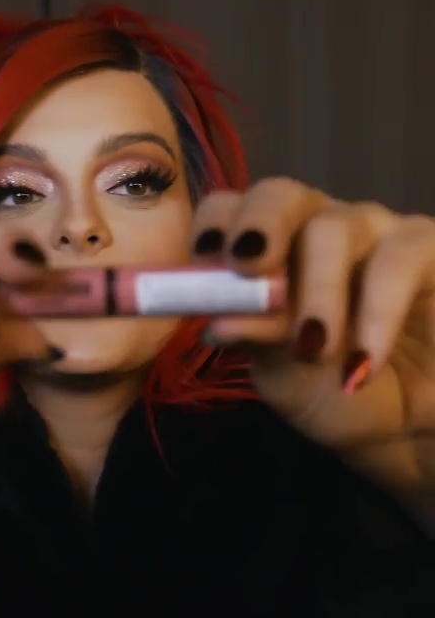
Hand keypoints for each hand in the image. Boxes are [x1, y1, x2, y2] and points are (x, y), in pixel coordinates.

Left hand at [191, 177, 434, 491]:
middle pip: (281, 195)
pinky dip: (376, 315)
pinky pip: (398, 260)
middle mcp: (314, 226)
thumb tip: (216, 322)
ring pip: (335, 229)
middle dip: (260, 227)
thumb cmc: (330, 390)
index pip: (229, 210)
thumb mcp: (283, 373)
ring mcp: (371, 229)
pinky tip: (362, 363)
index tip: (204, 258)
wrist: (402, 422)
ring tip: (312, 350)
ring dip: (317, 291)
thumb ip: (256, 339)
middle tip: (248, 267)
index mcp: (266, 249)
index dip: (215, 223)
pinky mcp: (425, 245)